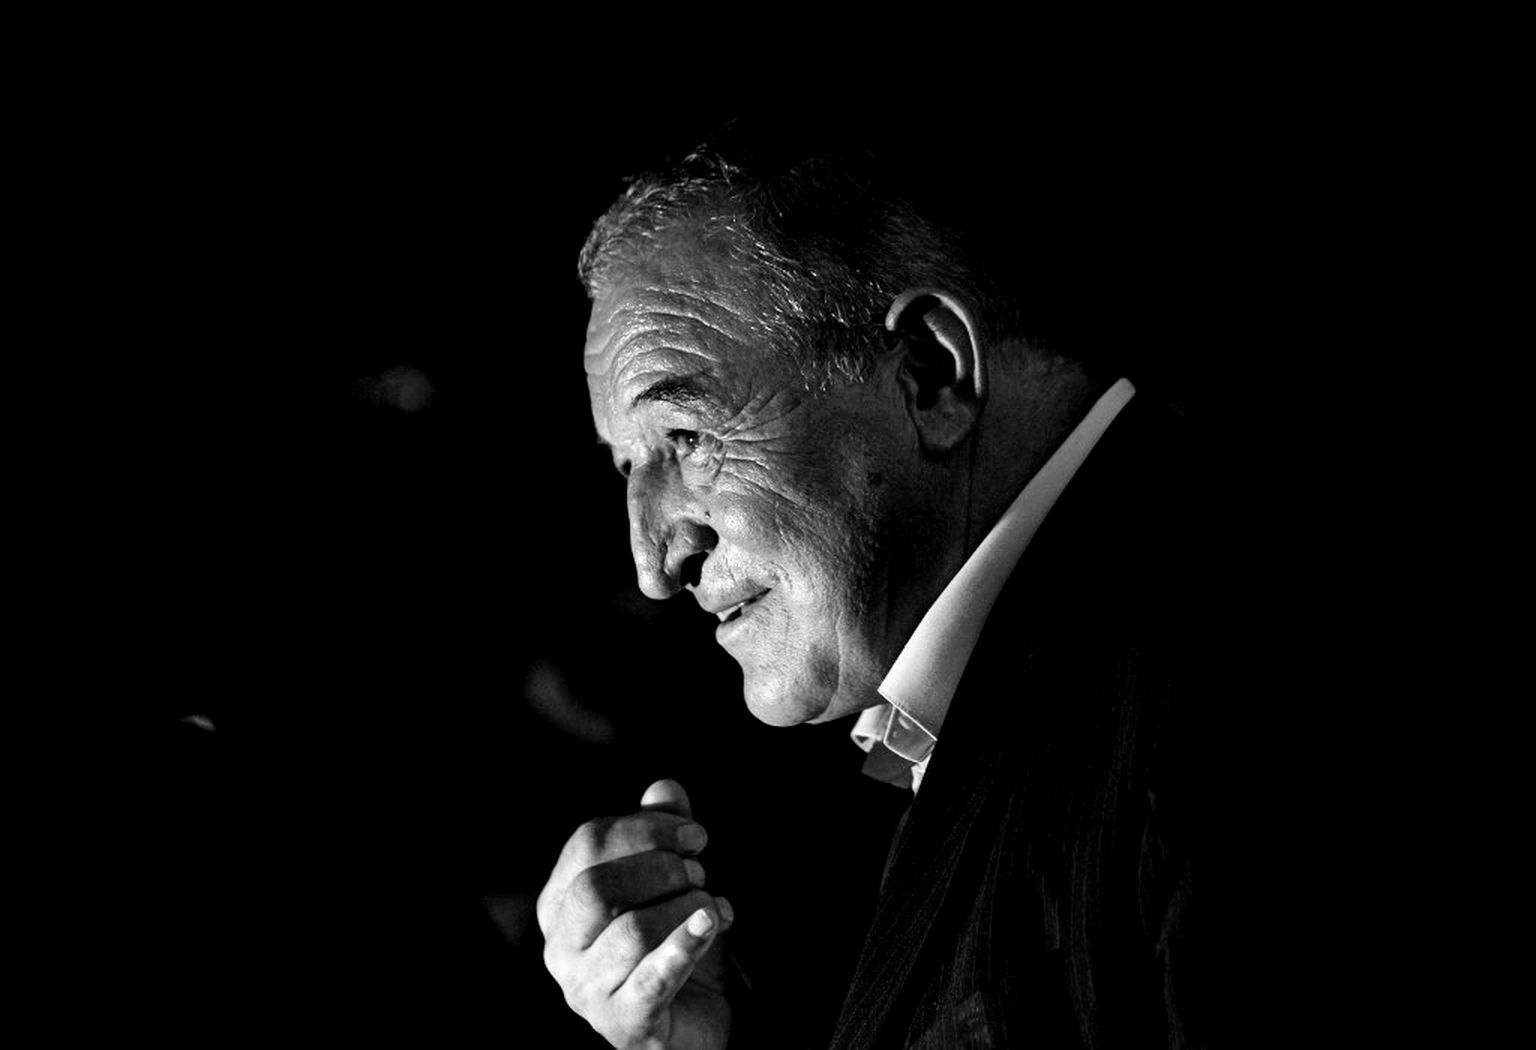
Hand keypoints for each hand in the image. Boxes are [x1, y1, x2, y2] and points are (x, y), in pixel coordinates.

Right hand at [538, 779, 734, 1048]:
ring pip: (630, 932)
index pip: (587, 844)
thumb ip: (661, 832)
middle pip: (597, 886)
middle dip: (660, 868)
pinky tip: (712, 922)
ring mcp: (585, 991)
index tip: (696, 835)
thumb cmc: (668, 944)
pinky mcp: (622, 1024)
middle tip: (701, 873)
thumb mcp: (667, 883)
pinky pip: (652, 980)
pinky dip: (685, 945)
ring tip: (712, 906)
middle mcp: (560, 947)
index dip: (646, 829)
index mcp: (560, 902)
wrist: (691, 1024)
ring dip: (684, 907)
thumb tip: (663, 787)